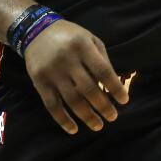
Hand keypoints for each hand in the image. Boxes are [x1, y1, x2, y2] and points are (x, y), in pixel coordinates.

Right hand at [23, 19, 128, 133]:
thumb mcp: (89, 39)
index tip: (124, 101)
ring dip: (87, 116)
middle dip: (103, 106)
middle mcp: (67, 59)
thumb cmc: (69, 36)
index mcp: (83, 46)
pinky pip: (52, 105)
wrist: (36, 31)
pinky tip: (74, 129)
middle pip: (89, 89)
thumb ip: (102, 59)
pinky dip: (63, 120)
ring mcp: (52, 72)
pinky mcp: (39, 82)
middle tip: (113, 117)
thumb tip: (113, 86)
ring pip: (72, 100)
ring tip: (98, 126)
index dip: (115, 87)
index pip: (103, 71)